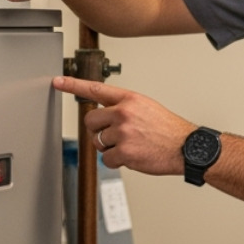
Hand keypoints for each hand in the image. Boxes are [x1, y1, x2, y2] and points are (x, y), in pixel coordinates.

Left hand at [57, 76, 194, 176]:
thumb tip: (105, 117)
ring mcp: (123, 133)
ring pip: (98, 142)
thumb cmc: (168, 129)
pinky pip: (107, 159)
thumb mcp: (147, 108)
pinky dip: (117, 161)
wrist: (186, 147)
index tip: (57, 82)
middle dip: (98, 130)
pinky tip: (133, 157)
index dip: (73, 85)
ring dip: (110, 148)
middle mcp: (124, 113)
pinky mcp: (125, 152)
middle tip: (114, 135)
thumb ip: (124, 108)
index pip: (95, 89)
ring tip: (131, 146)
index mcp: (130, 99)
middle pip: (91, 120)